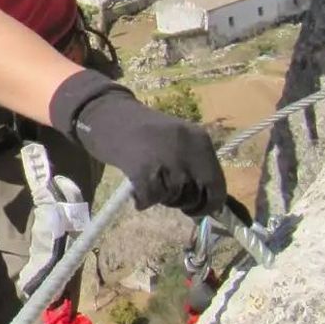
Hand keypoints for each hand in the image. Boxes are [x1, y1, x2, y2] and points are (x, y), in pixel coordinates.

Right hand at [49, 69, 225, 215]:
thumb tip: (206, 198)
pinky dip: (143, 200)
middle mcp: (188, 150)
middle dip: (185, 204)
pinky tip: (137, 194)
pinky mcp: (145, 170)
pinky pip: (151, 198)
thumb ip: (192, 162)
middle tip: (170, 200)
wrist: (107, 114)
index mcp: (200, 140)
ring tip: (148, 188)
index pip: (218, 185)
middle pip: (197, 195)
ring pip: (174, 198)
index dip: (208, 203)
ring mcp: (168, 160)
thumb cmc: (141, 128)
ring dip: (162, 199)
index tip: (195, 209)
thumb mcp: (176, 139)